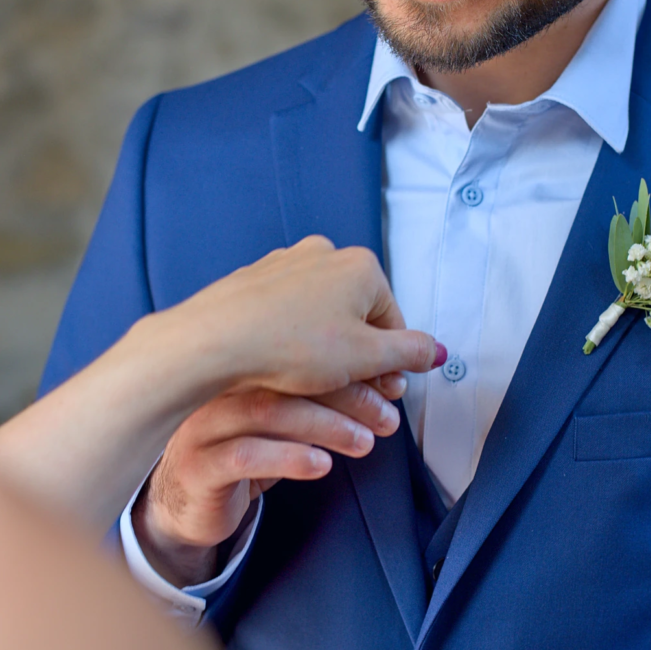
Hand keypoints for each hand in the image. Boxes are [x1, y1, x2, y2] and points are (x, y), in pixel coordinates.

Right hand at [132, 376, 407, 586]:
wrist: (186, 502)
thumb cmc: (242, 451)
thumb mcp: (284, 421)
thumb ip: (321, 400)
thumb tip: (385, 385)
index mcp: (242, 367)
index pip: (301, 353)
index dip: (352, 365)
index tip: (391, 383)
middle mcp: (219, 387)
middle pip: (286, 378)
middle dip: (346, 395)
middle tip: (385, 416)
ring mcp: (203, 425)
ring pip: (267, 412)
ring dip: (325, 425)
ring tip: (364, 442)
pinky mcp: (198, 466)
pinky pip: (243, 456)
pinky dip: (288, 457)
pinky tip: (320, 465)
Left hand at [164, 236, 441, 399]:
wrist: (215, 339)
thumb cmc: (290, 345)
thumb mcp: (365, 358)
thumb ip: (409, 353)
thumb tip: (436, 350)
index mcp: (360, 266)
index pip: (393, 322)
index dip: (390, 364)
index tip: (383, 394)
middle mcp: (323, 254)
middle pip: (357, 316)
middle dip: (358, 356)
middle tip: (351, 395)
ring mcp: (285, 264)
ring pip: (320, 314)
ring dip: (324, 349)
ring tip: (311, 384)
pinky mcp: (254, 280)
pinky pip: (285, 312)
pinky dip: (290, 338)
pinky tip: (279, 365)